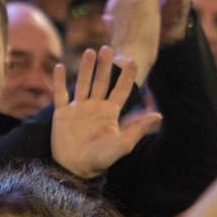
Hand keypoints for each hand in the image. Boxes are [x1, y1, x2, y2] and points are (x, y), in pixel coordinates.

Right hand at [49, 45, 160, 177]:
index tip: (131, 61)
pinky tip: (59, 67)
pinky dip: (58, 81)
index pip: (121, 90)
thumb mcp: (123, 143)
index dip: (126, 76)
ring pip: (83, 83)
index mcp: (110, 112)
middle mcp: (95, 107)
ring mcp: (78, 108)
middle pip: (101, 81)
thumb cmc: (102, 158)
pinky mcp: (62, 113)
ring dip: (86, 68)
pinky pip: (60, 94)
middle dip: (105, 66)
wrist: (77, 168)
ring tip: (90, 51)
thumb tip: (158, 116)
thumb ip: (138, 127)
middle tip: (108, 48)